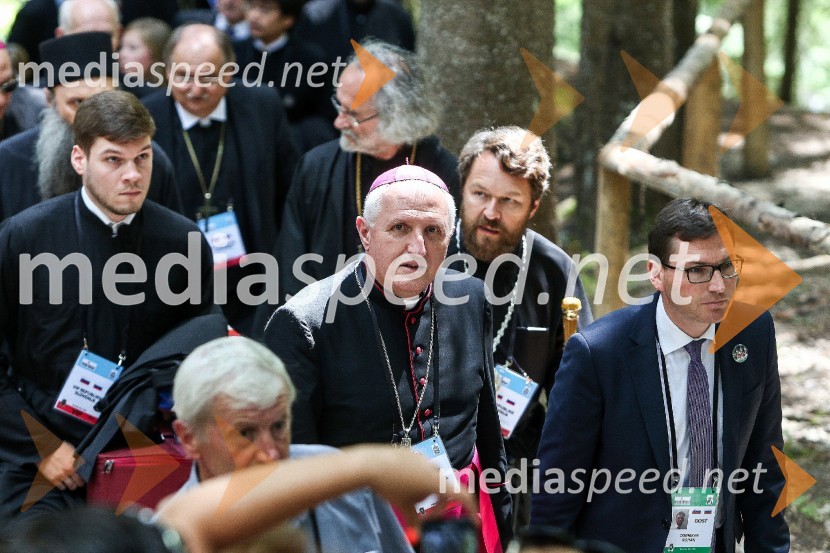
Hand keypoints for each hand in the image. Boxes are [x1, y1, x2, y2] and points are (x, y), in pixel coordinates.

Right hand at [37, 441, 84, 490]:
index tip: (86, 478)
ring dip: (73, 486)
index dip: (86, 477)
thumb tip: (83, 463)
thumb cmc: (59, 448)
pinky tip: (64, 486)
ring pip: (71, 486)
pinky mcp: (52, 478)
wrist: (45, 449)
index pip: (84, 474)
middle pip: (79, 481)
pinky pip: (61, 486)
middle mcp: (69, 470)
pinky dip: (63, 487)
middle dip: (80, 483)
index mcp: (75, 463)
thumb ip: (78, 458)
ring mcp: (61, 475)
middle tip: (80, 484)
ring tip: (73, 486)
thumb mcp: (72, 451)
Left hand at [350, 446, 477, 526]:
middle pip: (447, 487)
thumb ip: (415, 522)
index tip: (474, 519)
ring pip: (434, 477)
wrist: (372, 464)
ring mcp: (424, 459)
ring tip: (413, 497)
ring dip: (431, 490)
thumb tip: (418, 536)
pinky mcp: (413, 453)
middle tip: (432, 514)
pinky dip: (421, 479)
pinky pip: (423, 469)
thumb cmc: (391, 487)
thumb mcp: (404, 507)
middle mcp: (434, 469)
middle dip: (443, 503)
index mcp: (437, 483)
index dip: (471, 508)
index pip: (463, 495)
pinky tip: (404, 483)